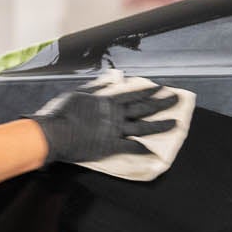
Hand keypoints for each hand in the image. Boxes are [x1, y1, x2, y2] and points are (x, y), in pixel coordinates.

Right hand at [33, 71, 193, 178]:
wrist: (55, 132)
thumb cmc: (62, 112)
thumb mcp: (78, 94)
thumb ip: (94, 88)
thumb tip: (107, 81)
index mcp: (107, 101)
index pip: (134, 95)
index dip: (149, 92)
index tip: (162, 88)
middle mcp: (115, 114)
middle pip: (144, 108)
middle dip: (162, 103)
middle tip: (177, 100)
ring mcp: (115, 130)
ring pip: (143, 127)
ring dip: (160, 125)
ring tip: (175, 123)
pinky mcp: (111, 146)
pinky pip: (131, 147)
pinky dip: (143, 148)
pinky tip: (155, 150)